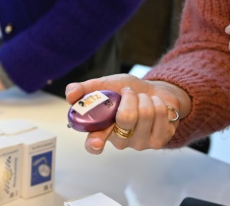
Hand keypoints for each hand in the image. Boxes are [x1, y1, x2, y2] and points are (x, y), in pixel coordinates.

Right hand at [65, 74, 190, 154]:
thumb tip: (70, 94)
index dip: (94, 144)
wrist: (155, 92)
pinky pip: (160, 115)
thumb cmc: (128, 91)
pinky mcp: (158, 141)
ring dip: (144, 98)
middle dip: (130, 97)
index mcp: (102, 129)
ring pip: (145, 114)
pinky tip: (155, 106)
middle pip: (126, 118)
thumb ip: (86, 89)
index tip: (96, 142)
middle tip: (129, 94)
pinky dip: (158, 102)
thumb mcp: (105, 85)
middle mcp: (119, 140)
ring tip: (142, 100)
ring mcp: (139, 143)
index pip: (93, 144)